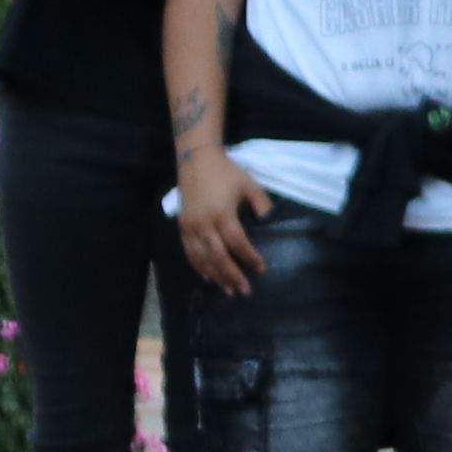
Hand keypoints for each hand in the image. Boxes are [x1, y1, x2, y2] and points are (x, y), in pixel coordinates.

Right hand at [174, 145, 264, 294]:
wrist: (195, 161)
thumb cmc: (226, 173)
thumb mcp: (249, 185)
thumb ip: (261, 204)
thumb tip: (269, 221)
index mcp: (222, 213)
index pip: (237, 242)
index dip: (249, 257)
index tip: (261, 269)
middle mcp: (203, 224)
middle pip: (218, 256)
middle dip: (231, 275)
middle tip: (244, 291)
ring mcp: (190, 227)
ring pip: (202, 258)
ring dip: (215, 276)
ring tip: (228, 290)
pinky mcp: (182, 227)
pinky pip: (189, 252)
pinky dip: (198, 267)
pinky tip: (208, 277)